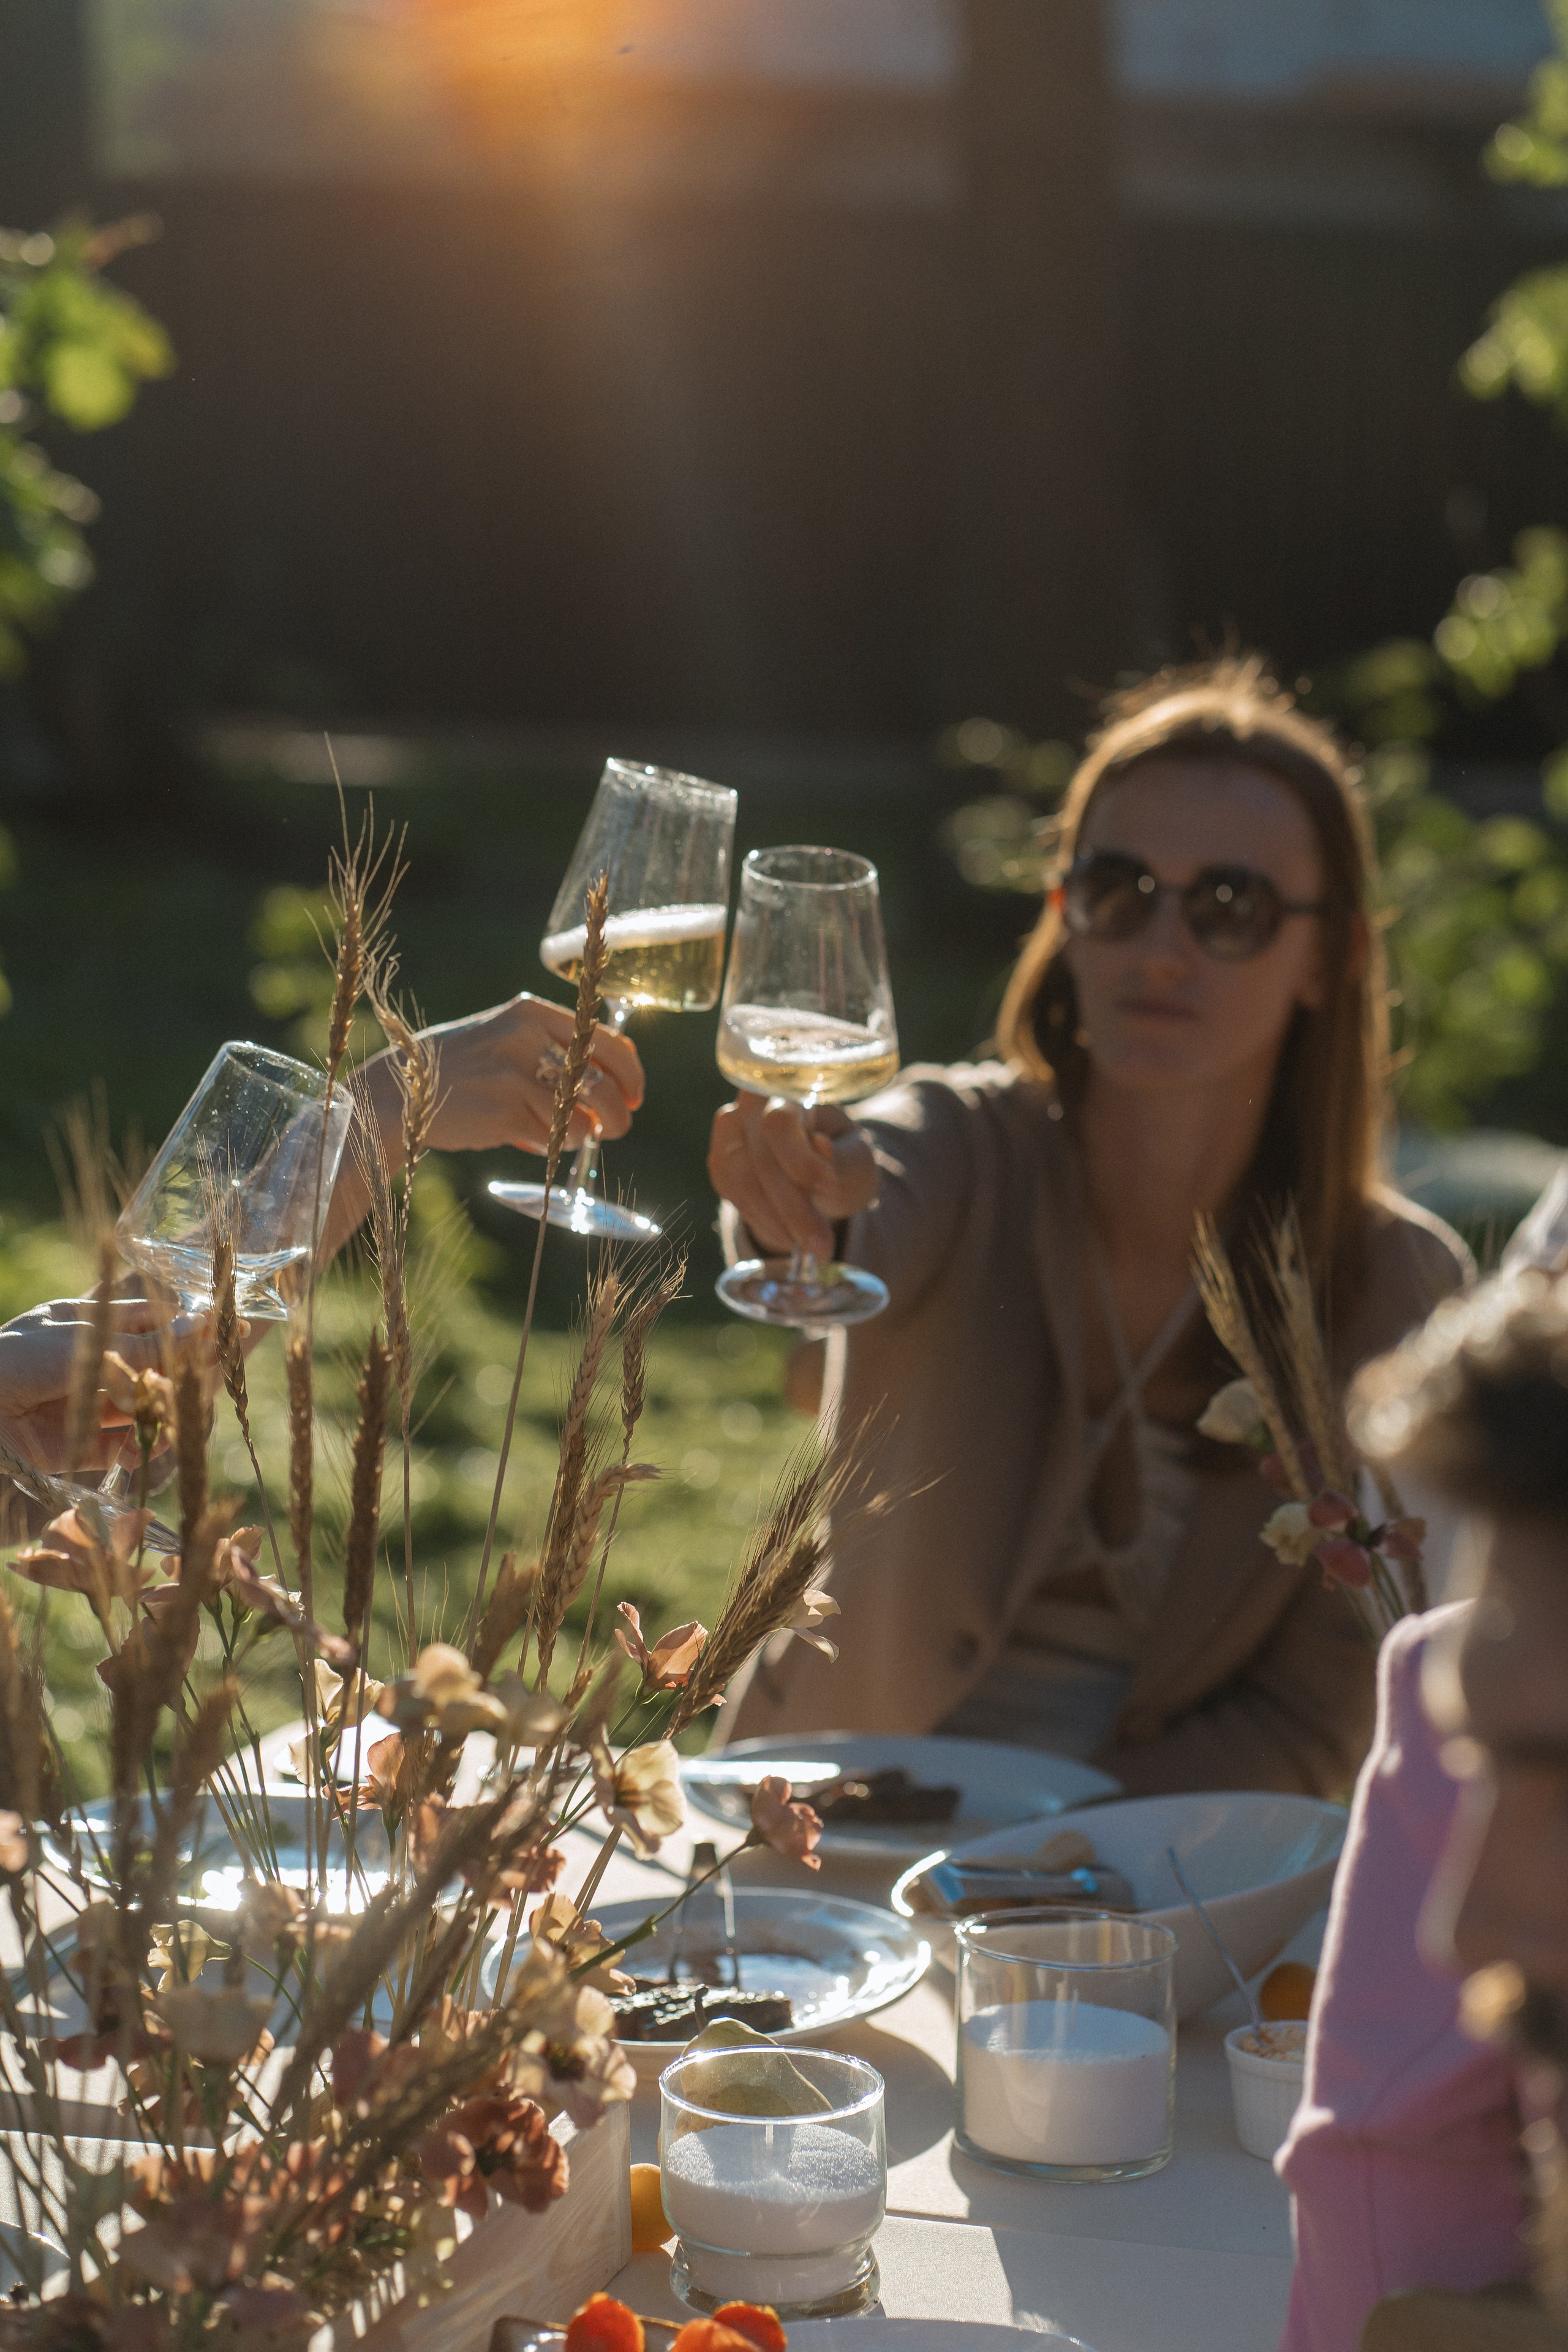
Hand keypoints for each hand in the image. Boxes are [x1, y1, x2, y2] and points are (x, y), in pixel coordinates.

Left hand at [0, 1296, 196, 1479]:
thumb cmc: (15, 1362)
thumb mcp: (84, 1344)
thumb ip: (142, 1344)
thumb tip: (202, 1326)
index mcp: (86, 1322)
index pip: (148, 1319)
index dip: (187, 1324)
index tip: (228, 1329)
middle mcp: (90, 1362)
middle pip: (153, 1364)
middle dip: (183, 1370)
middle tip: (215, 1372)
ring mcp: (86, 1403)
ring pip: (144, 1405)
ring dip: (164, 1410)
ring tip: (171, 1414)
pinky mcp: (80, 1445)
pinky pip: (125, 1444)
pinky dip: (142, 1446)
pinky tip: (148, 1446)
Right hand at [364, 993, 644, 1161]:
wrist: (401, 1090)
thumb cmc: (464, 1068)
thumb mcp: (508, 1038)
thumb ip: (554, 1048)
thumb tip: (616, 1080)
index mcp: (533, 1012)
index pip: (607, 1040)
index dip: (631, 1074)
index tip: (635, 1097)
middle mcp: (527, 1037)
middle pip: (603, 1080)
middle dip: (619, 1113)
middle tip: (616, 1128)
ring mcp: (514, 1073)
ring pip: (582, 1114)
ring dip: (587, 1134)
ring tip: (571, 1137)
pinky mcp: (504, 1110)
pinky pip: (554, 1135)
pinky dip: (555, 1144)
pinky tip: (535, 1139)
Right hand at [708, 1093, 877, 1259]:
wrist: (821, 1170)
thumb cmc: (843, 1157)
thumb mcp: (857, 1158)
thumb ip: (842, 1156)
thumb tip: (819, 1146)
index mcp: (792, 1088)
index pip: (780, 1121)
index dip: (800, 1159)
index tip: (830, 1190)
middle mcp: (752, 1101)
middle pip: (760, 1157)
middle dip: (792, 1208)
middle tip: (821, 1246)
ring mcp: (729, 1129)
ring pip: (739, 1178)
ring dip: (773, 1220)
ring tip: (806, 1247)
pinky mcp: (719, 1159)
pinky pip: (729, 1191)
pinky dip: (758, 1219)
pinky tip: (785, 1235)